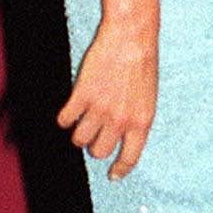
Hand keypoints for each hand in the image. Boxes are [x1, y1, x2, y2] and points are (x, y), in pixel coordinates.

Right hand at [57, 20, 157, 179]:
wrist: (131, 36)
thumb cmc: (142, 63)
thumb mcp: (147, 96)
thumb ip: (135, 118)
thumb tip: (122, 137)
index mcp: (142, 121)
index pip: (130, 157)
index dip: (120, 169)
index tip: (112, 175)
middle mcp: (121, 120)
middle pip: (98, 151)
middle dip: (94, 144)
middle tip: (95, 131)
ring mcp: (100, 109)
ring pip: (79, 139)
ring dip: (78, 132)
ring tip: (81, 120)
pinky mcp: (82, 96)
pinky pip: (65, 120)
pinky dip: (64, 117)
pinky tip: (70, 108)